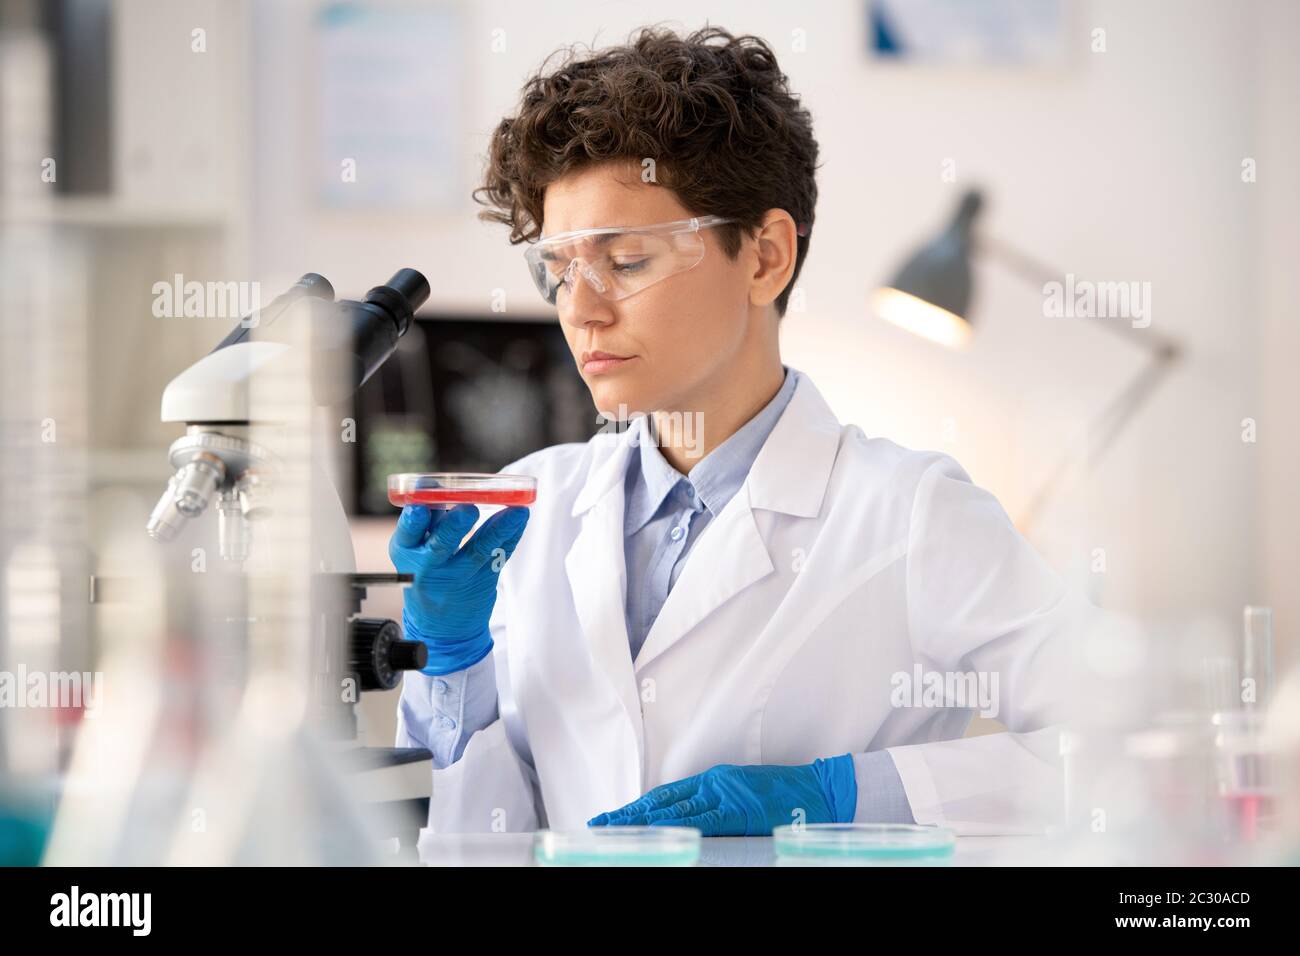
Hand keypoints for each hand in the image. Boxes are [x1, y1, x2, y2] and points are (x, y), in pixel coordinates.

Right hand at [388, 503, 529, 674]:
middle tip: (468, 509)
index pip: (407, 535)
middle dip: (454, 526)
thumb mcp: (414, 553)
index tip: (421, 507)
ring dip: (498, 528)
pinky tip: (520, 518)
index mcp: (407, 554)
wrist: (442, 627)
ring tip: (514, 511)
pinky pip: (500, 553)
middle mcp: (431, 567)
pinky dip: (512, 534)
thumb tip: (440, 487)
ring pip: (479, 550)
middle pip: (441, 545)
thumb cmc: (426, 576)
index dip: (413, 521)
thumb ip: (427, 523)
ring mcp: (459, 576)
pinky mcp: (484, 580)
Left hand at [587, 755, 857, 835]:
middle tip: (599, 822)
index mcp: (714, 781)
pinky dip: (678, 823)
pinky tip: (656, 828)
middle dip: (630, 813)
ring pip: (675, 809)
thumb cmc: (786, 795)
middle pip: (662, 800)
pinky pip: (703, 819)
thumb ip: (717, 805)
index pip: (667, 795)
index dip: (638, 806)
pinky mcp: (739, 809)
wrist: (819, 790)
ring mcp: (725, 794)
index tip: (613, 815)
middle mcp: (713, 783)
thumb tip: (690, 823)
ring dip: (642, 819)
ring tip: (615, 827)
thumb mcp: (744, 794)